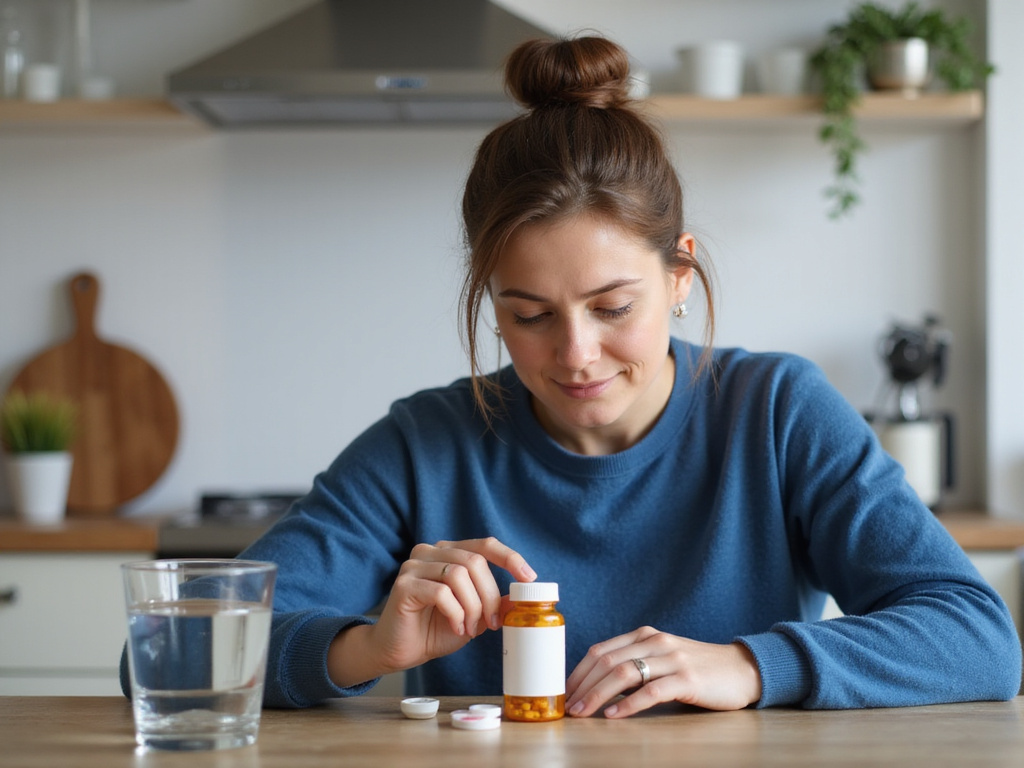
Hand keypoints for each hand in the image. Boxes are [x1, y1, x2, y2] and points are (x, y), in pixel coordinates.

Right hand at [327, 537, 534, 686]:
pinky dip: (455, 613)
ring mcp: (414, 566)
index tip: (529, 578)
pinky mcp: (404, 585)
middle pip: (474, 562)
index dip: (510, 558)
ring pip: (458, 575)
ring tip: (469, 628)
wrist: (399, 650)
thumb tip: (522, 598)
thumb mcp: (474, 617)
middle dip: (490, 596)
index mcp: (449, 553)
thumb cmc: (435, 630)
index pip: (485, 544)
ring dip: (472, 607)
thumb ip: (495, 604)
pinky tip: (456, 627)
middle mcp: (430, 552)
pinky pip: (441, 593)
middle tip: (491, 623)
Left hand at [564, 626, 761, 717]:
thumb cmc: (697, 668)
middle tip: (567, 707)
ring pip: (624, 673)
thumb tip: (596, 687)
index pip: (600, 650)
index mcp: (644, 635)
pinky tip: (614, 715)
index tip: (563, 692)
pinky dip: (628, 704)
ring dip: (597, 695)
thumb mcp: (662, 658)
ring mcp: (672, 658)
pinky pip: (651, 691)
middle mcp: (655, 642)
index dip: (578, 672)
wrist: (742, 669)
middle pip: (607, 661)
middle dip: (582, 686)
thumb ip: (635, 663)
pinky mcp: (687, 678)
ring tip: (582, 712)